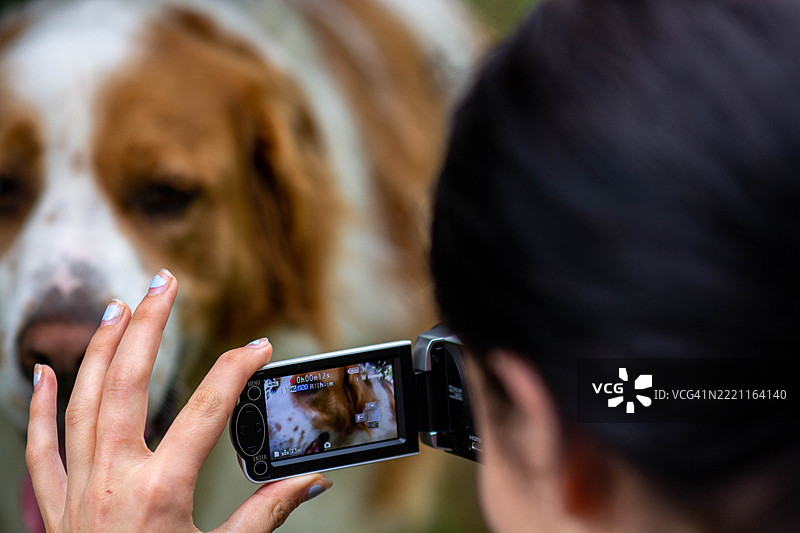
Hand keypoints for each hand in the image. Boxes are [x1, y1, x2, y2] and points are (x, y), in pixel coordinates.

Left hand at [26, 269, 330, 532]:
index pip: (207, 411)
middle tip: (165, 282)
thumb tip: (313, 482)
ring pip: (81, 400)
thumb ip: (269, 514)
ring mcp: (78, 489)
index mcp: (161, 491)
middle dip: (149, 324)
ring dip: (99, 347)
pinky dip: (38, 405)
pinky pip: (42, 445)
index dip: (237, 371)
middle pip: (128, 382)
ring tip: (117, 305)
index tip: (259, 346)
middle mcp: (113, 479)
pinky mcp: (56, 505)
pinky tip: (42, 369)